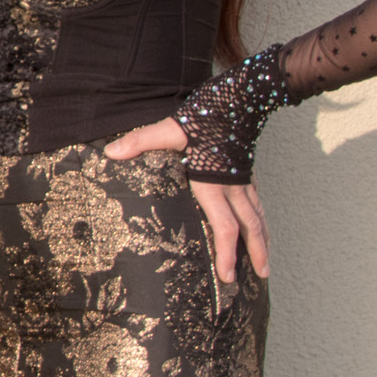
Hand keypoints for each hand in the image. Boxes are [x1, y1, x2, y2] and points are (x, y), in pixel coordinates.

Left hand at [104, 118, 270, 282]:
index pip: (225, 226)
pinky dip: (262, 221)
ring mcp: (244, 180)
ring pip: (258, 217)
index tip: (227, 275)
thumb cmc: (202, 118)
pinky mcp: (248, 173)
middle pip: (250, 227)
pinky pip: (259, 204)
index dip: (227, 253)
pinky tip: (261, 228)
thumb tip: (110, 152)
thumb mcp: (168, 130)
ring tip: (265, 264)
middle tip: (261, 277)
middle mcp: (234, 186)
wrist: (237, 99)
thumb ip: (140, 142)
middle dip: (256, 253)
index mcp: (213, 184)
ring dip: (263, 241)